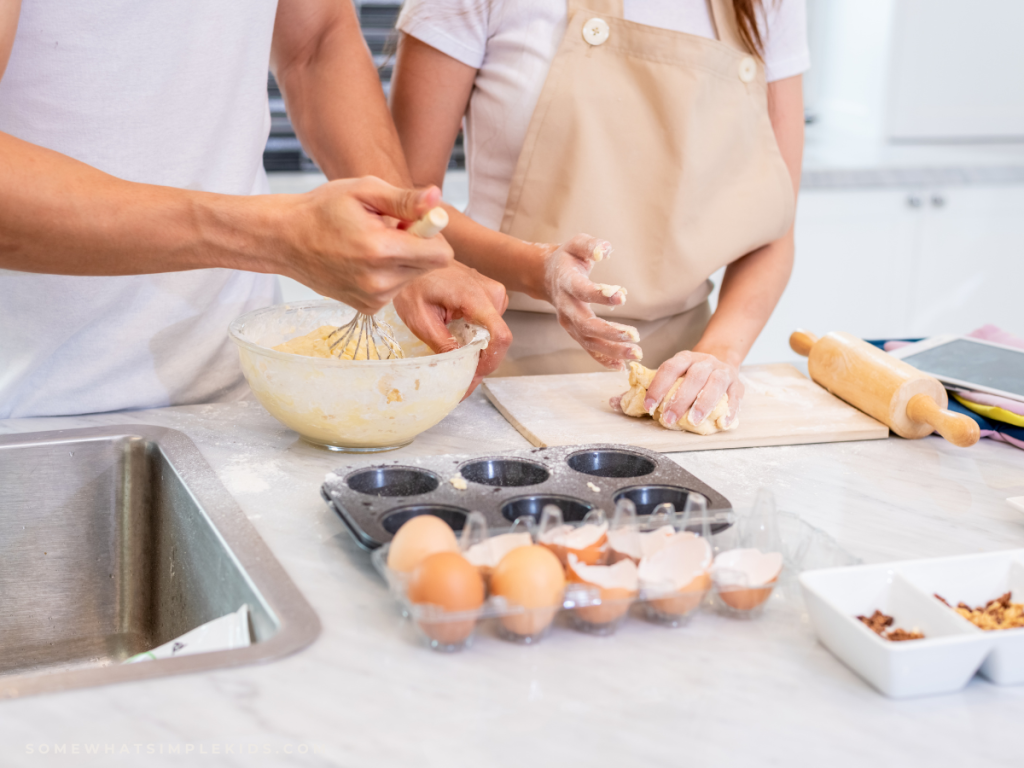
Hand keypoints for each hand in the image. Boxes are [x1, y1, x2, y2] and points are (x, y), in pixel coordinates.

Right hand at [278, 176, 453, 313]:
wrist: (285, 239)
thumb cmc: (323, 209)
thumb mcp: (364, 191)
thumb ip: (404, 199)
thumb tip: (436, 199)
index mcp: (382, 250)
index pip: (441, 256)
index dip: (433, 235)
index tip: (414, 223)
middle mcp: (380, 281)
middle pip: (429, 267)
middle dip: (417, 246)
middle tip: (387, 230)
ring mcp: (373, 298)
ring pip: (412, 277)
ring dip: (402, 260)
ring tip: (372, 244)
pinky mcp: (368, 308)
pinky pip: (395, 289)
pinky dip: (388, 274)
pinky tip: (364, 261)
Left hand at [393, 262, 512, 396]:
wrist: (415, 255)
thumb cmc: (413, 282)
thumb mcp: (419, 318)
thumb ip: (442, 344)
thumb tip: (459, 369)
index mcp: (475, 296)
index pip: (499, 336)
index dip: (489, 363)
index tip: (472, 377)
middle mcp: (491, 293)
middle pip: (497, 339)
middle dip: (480, 362)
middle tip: (459, 379)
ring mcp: (493, 292)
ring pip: (493, 334)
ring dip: (477, 350)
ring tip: (455, 357)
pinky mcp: (489, 294)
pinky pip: (489, 324)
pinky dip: (476, 337)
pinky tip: (459, 339)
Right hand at [539, 234, 642, 370]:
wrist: (546, 276)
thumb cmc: (568, 258)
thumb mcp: (576, 244)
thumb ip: (590, 245)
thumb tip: (604, 250)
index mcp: (567, 282)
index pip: (582, 291)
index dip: (600, 295)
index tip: (621, 296)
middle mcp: (566, 306)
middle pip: (586, 324)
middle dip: (610, 332)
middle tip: (635, 336)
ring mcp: (568, 322)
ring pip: (588, 341)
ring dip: (612, 350)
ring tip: (636, 353)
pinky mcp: (574, 331)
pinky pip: (587, 348)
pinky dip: (602, 359)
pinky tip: (620, 366)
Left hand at [643, 351, 742, 427]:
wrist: (721, 359)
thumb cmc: (690, 374)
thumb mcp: (672, 375)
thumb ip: (647, 389)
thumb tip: (616, 402)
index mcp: (684, 358)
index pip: (669, 368)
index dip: (658, 387)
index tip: (649, 407)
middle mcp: (704, 362)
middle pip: (694, 377)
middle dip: (680, 399)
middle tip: (669, 419)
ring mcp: (723, 372)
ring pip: (715, 383)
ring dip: (704, 403)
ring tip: (694, 420)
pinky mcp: (737, 384)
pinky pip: (735, 396)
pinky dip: (730, 410)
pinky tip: (722, 423)